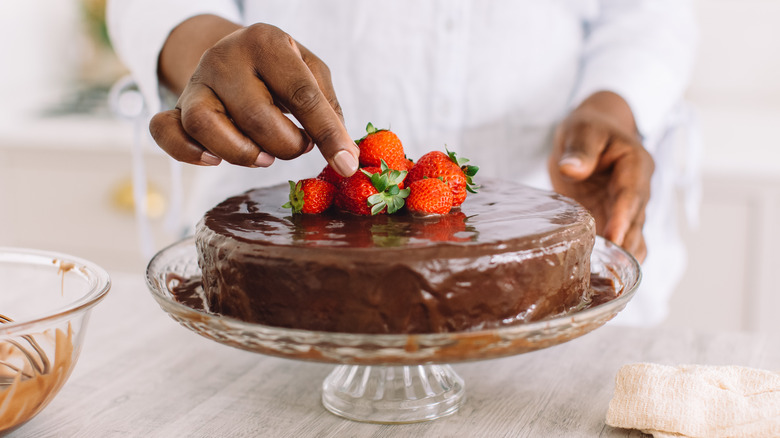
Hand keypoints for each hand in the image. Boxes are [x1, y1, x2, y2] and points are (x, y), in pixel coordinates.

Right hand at [149, 17, 358, 175]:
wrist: (233, 53)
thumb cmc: (280, 69)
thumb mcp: (311, 72)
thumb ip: (328, 109)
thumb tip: (344, 156)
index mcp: (266, 42)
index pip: (302, 95)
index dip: (328, 134)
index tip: (346, 164)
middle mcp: (225, 57)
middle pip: (255, 116)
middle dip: (286, 145)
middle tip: (298, 145)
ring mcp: (196, 81)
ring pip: (206, 126)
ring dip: (243, 153)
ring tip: (265, 156)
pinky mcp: (177, 105)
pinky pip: (165, 131)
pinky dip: (187, 152)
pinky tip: (213, 159)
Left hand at [548, 91, 653, 261]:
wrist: (590, 134)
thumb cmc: (589, 129)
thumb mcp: (582, 130)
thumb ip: (579, 149)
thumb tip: (572, 169)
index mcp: (636, 165)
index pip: (632, 194)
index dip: (623, 217)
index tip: (613, 238)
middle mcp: (638, 191)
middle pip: (636, 222)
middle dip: (624, 245)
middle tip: (607, 269)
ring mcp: (628, 209)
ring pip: (632, 238)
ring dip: (620, 258)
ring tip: (602, 279)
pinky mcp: (614, 221)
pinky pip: (618, 243)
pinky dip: (612, 261)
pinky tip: (597, 278)